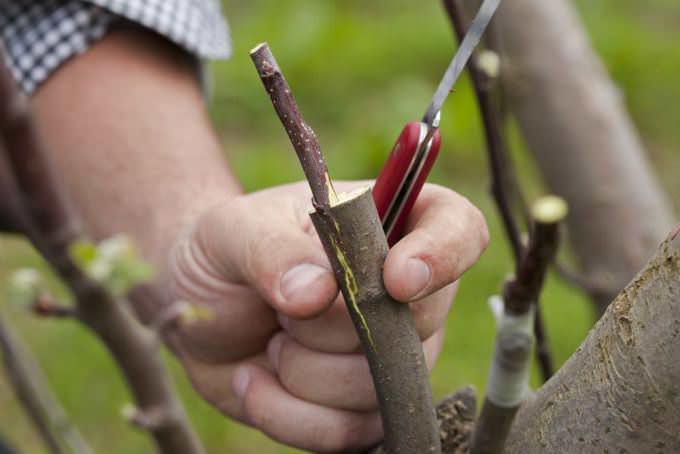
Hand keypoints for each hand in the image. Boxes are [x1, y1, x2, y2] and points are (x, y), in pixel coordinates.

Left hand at [165, 181, 487, 451]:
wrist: (197, 309)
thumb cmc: (225, 253)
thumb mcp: (233, 232)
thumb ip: (272, 252)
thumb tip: (316, 294)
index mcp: (387, 224)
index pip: (458, 229)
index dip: (443, 255)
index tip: (395, 279)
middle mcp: (402, 292)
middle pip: (418, 322)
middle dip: (332, 327)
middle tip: (281, 309)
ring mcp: (389, 354)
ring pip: (377, 386)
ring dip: (302, 372)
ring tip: (269, 341)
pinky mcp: (360, 407)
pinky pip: (347, 431)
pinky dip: (287, 413)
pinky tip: (255, 380)